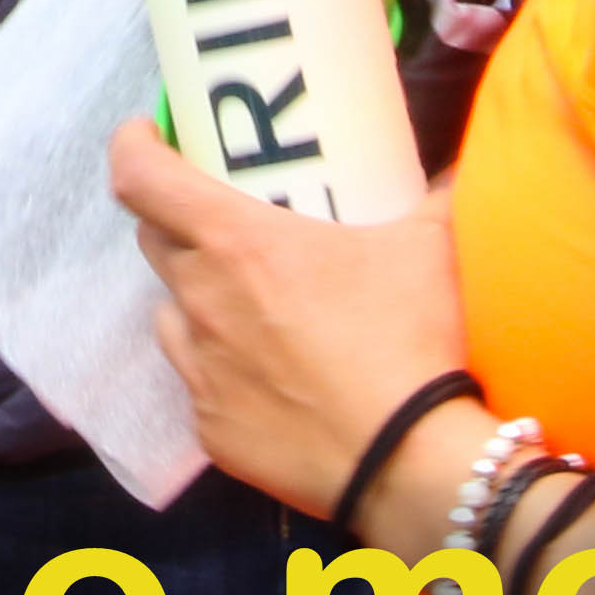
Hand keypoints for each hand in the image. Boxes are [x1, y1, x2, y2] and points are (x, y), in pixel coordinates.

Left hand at [111, 122, 470, 527]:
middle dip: (177, 222)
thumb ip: (436, 192)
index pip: (141, 177)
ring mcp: (200, 369)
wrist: (408, 461)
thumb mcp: (431, 244)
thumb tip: (460, 164)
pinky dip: (223, 371)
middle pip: (154, 240)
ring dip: (199, 299)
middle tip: (223, 221)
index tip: (150, 133)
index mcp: (236, 241)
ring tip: (251, 306)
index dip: (133, 146)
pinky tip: (271, 380)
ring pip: (171, 313)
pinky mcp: (210, 428)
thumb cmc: (409, 340)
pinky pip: (200, 384)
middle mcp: (202, 298)